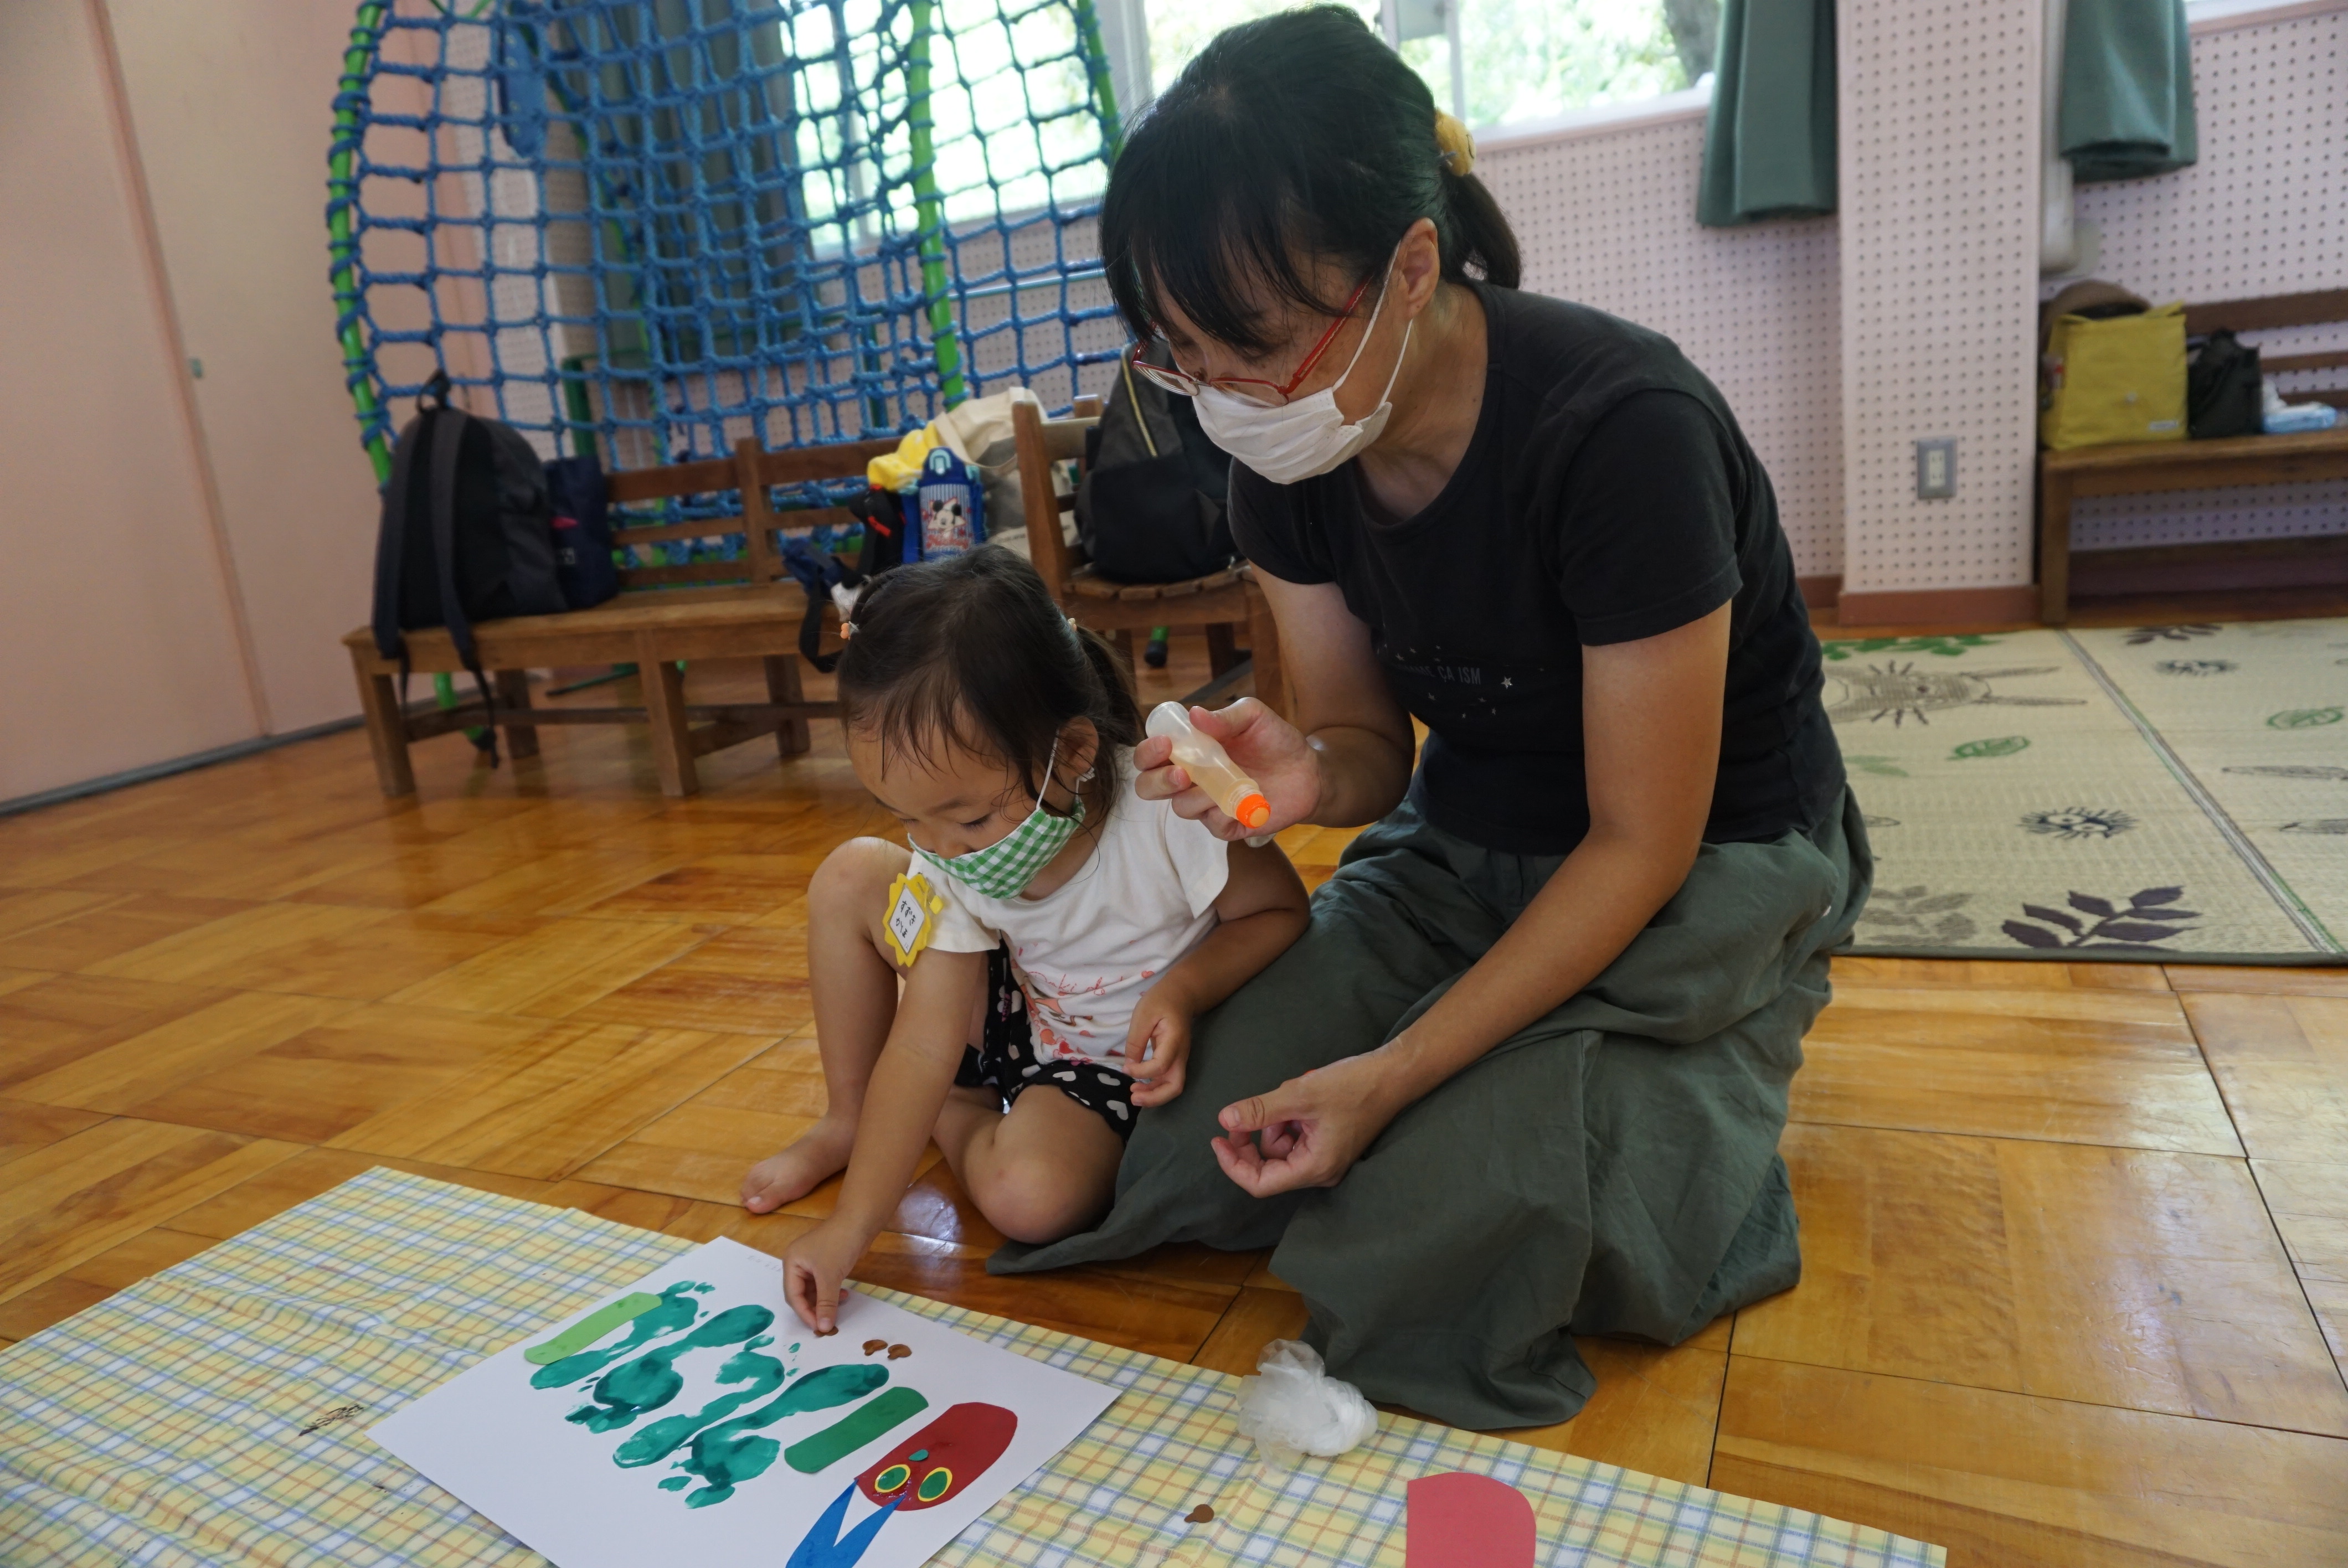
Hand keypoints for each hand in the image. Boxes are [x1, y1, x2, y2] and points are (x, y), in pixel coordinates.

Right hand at [782, 1218, 868, 1334]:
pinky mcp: (825, 1263)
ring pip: (813, 1291)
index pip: (792, 1295)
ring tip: (836, 1311)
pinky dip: (831, 1293)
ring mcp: (811, 1263)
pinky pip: (823, 1284)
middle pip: (801, 1294)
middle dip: (813, 1309)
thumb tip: (824, 1328)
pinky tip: (844, 1297)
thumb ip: (826, 1304)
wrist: (860, 1222)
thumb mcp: (830, 1277)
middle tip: (826, 1324)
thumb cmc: (839, 1245)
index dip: (804, 1313)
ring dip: (824, 1302)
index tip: (817, 1328)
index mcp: (791, 1262)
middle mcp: (798, 1263)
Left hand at [1124, 985, 1193, 1107]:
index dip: (1142, 1072)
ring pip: (1173, 1086)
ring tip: (1133, 1095)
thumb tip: (1130, 1065)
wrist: (1180, 996)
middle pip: (1175, 1086)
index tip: (1126, 1068)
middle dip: (1155, 1097)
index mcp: (1174, 1040)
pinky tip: (1139, 1086)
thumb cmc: (1161, 1001)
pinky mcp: (1173, 1060)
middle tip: (1134, 1098)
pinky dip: (1154, 1088)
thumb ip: (1136, 1040)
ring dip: (1154, 1096)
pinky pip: (1167, 1080)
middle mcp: (1180, 1054)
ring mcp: (1179, 1059)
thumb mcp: (1143, 1014)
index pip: (1161, 1065)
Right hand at [1133, 698, 1319, 841]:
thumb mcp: (1255, 717)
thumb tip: (1194, 714)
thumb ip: (1226, 716)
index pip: (1151, 755)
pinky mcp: (1227, 825)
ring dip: (1195, 797)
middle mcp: (1191, 778)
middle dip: (1157, 781)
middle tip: (1182, 774)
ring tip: (1222, 784)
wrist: (1310, 771)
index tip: (1166, 744)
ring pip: (1180, 807)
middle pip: (1149, 787)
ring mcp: (1206, 803)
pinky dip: (1223, 814)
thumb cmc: (1276, 740)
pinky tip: (1242, 803)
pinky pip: (1211, 825)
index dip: (1148, 752)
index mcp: (1190, 749)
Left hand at [1209, 1052, 1400, 1197]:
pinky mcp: (1328, 1142)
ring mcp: (1326, 1157)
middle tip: (1241, 1114)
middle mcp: (1320, 1170)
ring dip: (1276, 1120)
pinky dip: (1290, 1116)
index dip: (1233, 1165)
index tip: (1217, 1140)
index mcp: (1315, 1168)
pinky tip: (1304, 1095)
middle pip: (1269, 1166)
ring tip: (1292, 1093)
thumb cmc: (1353, 1085)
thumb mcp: (1300, 1094)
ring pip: (1280, 1146)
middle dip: (1254, 1138)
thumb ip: (1260, 1110)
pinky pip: (1295, 1135)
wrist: (1393, 1074)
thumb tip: (1225, 1120)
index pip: (1261, 1184)